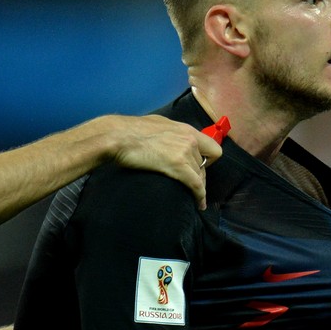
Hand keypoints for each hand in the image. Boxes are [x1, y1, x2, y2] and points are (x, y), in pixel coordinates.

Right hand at [107, 114, 223, 208]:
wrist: (118, 136)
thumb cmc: (130, 130)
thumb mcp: (157, 124)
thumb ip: (170, 132)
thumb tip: (170, 138)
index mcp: (186, 129)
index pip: (212, 147)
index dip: (208, 160)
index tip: (199, 167)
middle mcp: (189, 139)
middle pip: (205, 165)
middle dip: (199, 176)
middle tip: (190, 185)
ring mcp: (184, 152)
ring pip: (200, 176)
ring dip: (196, 186)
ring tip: (191, 196)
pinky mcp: (177, 165)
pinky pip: (196, 185)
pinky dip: (199, 197)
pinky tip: (199, 205)